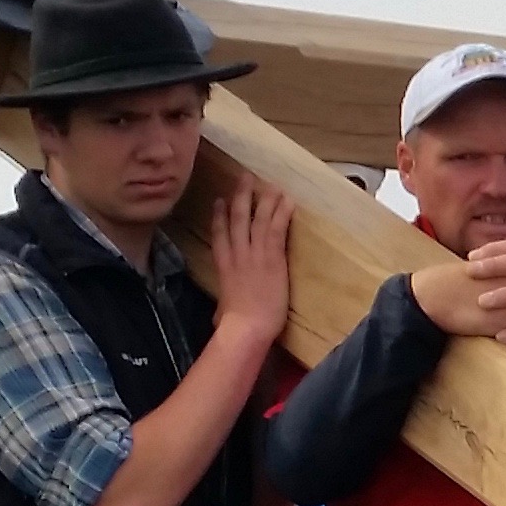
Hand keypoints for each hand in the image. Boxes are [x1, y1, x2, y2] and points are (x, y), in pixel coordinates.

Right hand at [203, 177, 293, 333]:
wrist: (247, 327)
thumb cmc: (235, 325)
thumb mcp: (223, 310)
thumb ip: (223, 305)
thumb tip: (220, 315)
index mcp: (223, 266)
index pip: (219, 234)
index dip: (218, 215)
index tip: (220, 200)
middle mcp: (236, 254)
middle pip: (236, 218)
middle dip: (240, 196)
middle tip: (244, 178)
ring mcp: (254, 253)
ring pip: (257, 218)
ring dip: (263, 198)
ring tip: (269, 183)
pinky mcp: (272, 258)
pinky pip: (276, 229)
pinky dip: (281, 213)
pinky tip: (287, 200)